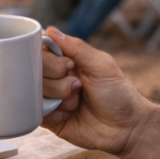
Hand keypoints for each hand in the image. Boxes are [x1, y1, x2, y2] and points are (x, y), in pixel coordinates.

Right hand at [41, 28, 159, 158]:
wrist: (125, 128)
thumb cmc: (118, 94)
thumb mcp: (101, 65)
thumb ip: (76, 47)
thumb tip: (51, 31)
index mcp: (66, 60)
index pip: (40, 51)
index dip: (50, 60)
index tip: (69, 66)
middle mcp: (54, 77)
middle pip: (34, 71)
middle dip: (59, 80)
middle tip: (78, 86)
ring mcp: (50, 98)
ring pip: (35, 92)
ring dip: (60, 97)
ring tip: (77, 103)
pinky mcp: (48, 119)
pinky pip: (36, 112)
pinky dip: (54, 113)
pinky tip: (69, 115)